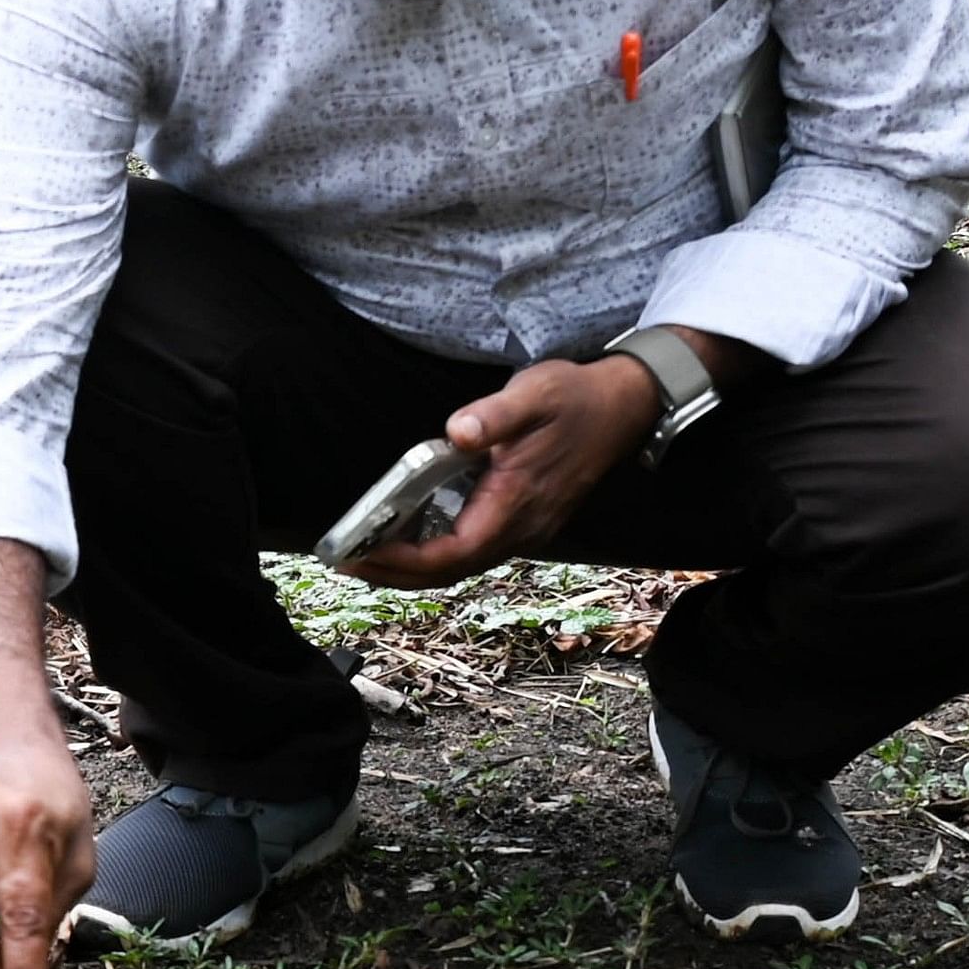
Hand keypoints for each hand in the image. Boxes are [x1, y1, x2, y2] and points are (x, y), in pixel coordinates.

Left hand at [343, 356, 660, 589]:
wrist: (623, 406)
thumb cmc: (575, 398)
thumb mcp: (533, 394)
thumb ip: (493, 415)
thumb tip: (457, 432)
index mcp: (517, 503)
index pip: (455, 551)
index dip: (407, 560)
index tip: (365, 553)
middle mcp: (523, 528)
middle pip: (452, 570)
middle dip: (397, 574)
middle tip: (346, 563)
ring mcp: (525, 528)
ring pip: (461, 566)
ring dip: (412, 569)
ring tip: (365, 557)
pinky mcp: (523, 520)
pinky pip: (473, 550)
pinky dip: (435, 554)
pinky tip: (406, 539)